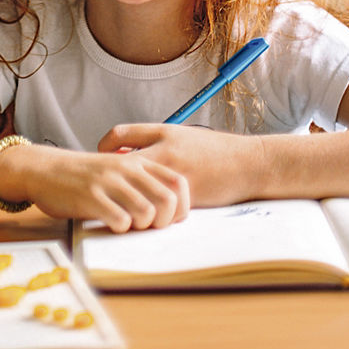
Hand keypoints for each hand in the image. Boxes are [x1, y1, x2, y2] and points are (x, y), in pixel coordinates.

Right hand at [0, 145, 189, 232]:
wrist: (43, 169)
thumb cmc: (82, 176)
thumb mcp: (116, 170)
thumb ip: (140, 183)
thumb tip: (168, 211)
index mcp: (137, 162)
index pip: (178, 183)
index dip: (181, 207)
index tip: (168, 220)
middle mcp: (126, 169)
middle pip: (167, 201)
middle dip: (163, 222)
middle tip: (148, 227)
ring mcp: (108, 182)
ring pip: (146, 212)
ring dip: (141, 227)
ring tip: (128, 225)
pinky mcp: (90, 196)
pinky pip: (120, 220)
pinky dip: (120, 229)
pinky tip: (110, 224)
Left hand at [98, 124, 265, 207]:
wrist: (249, 164)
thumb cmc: (215, 150)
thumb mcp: (181, 136)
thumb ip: (154, 141)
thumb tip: (125, 150)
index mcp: (163, 134)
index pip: (119, 134)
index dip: (104, 144)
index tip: (101, 153)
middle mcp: (164, 153)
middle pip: (119, 164)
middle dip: (105, 176)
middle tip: (99, 183)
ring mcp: (172, 177)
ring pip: (134, 191)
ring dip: (122, 198)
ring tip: (113, 202)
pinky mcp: (183, 199)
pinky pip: (154, 208)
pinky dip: (143, 212)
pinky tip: (136, 214)